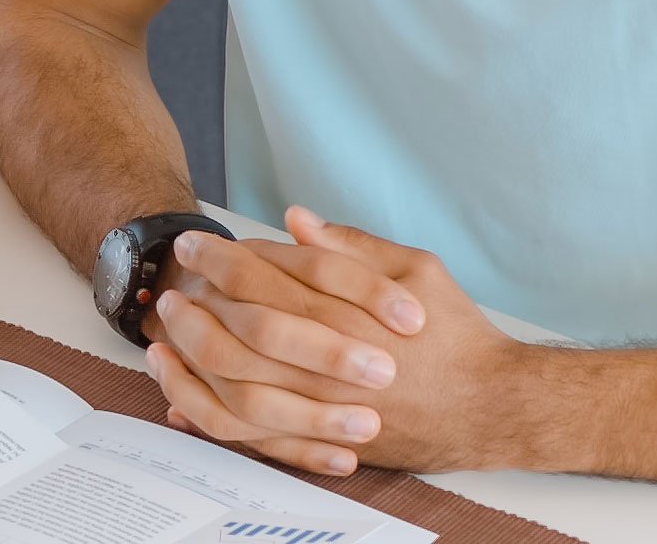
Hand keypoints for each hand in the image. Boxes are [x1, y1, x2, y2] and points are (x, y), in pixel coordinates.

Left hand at [146, 209, 522, 476]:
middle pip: (239, 324)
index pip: (265, 276)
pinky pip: (251, 432)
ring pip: (235, 380)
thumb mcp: (415, 269)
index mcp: (346, 310)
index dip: (223, 258)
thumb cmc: (456, 332)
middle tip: (171, 281)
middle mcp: (327, 358)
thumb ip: (350, 246)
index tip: (196, 245)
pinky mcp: (321, 440)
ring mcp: (322, 404)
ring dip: (192, 352)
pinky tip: (182, 391)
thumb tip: (295, 217)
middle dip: (197, 297)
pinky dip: (210, 412)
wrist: (491, 405)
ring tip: (165, 330)